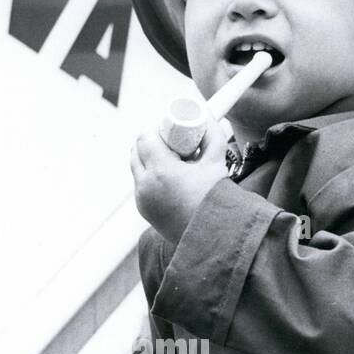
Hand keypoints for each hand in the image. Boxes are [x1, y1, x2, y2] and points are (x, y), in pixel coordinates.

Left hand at [129, 119, 228, 243]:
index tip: (170, 131)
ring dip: (148, 160)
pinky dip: (149, 177)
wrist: (213, 237)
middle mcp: (145, 186)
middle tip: (170, 143)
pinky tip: (166, 178)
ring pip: (136, 168)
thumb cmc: (216, 200)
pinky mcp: (144, 210)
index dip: (156, 130)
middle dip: (151, 143)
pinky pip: (141, 186)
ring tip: (170, 160)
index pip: (144, 138)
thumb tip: (206, 116)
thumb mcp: (216, 162)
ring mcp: (142, 200)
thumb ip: (212, 135)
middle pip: (136, 151)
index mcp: (160, 171)